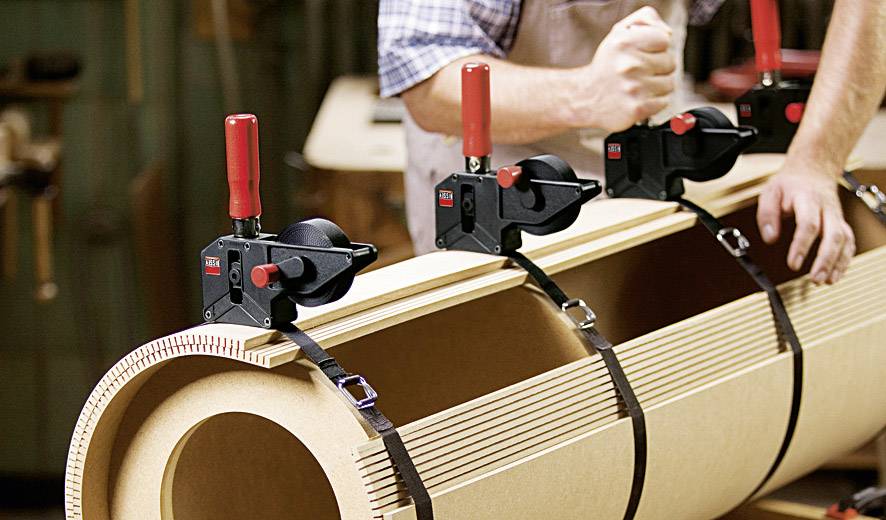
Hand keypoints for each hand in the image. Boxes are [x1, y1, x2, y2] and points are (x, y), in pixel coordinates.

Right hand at [571, 6, 675, 132]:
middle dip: (657, 67)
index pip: (664, 39)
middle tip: (638, 72)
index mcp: (624, 42)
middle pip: (670, 62)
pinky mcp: (638, 109)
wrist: (584, 97)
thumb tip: (668, 33)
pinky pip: (664, 102)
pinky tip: (638, 98)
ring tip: (638, 85)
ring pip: (669, 83)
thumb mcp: (619, 33)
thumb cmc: (607, 64)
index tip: (641, 53)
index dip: (655, 47)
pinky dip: (654, 101)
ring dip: (657, 85)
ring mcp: (634, 89)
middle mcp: (629, 65)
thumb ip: (645, 20)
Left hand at [756, 162, 854, 283]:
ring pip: (845, 240)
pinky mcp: (841, 224)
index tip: (793, 264)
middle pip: (833, 235)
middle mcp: (827, 209)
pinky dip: (845, 260)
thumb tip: (770, 239)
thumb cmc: (790, 184)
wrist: (813, 170)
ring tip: (827, 281)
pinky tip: (836, 274)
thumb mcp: (770, 192)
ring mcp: (837, 217)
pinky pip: (849, 243)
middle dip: (826, 259)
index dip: (802, 246)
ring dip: (838, 263)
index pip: (808, 224)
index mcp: (807, 199)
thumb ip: (767, 215)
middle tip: (815, 279)